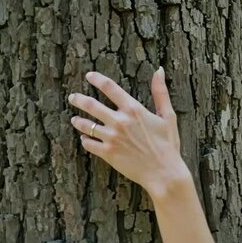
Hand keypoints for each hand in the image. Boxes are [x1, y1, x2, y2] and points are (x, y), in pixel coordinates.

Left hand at [68, 67, 190, 195]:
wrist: (164, 172)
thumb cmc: (168, 145)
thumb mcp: (168, 116)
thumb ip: (161, 92)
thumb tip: (159, 70)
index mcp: (134, 110)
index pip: (110, 88)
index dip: (97, 79)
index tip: (89, 76)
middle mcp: (120, 121)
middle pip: (92, 105)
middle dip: (79, 99)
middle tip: (73, 98)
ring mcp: (112, 138)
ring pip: (86, 125)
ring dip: (78, 121)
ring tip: (75, 119)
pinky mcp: (108, 153)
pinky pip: (89, 144)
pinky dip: (85, 140)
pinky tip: (85, 139)